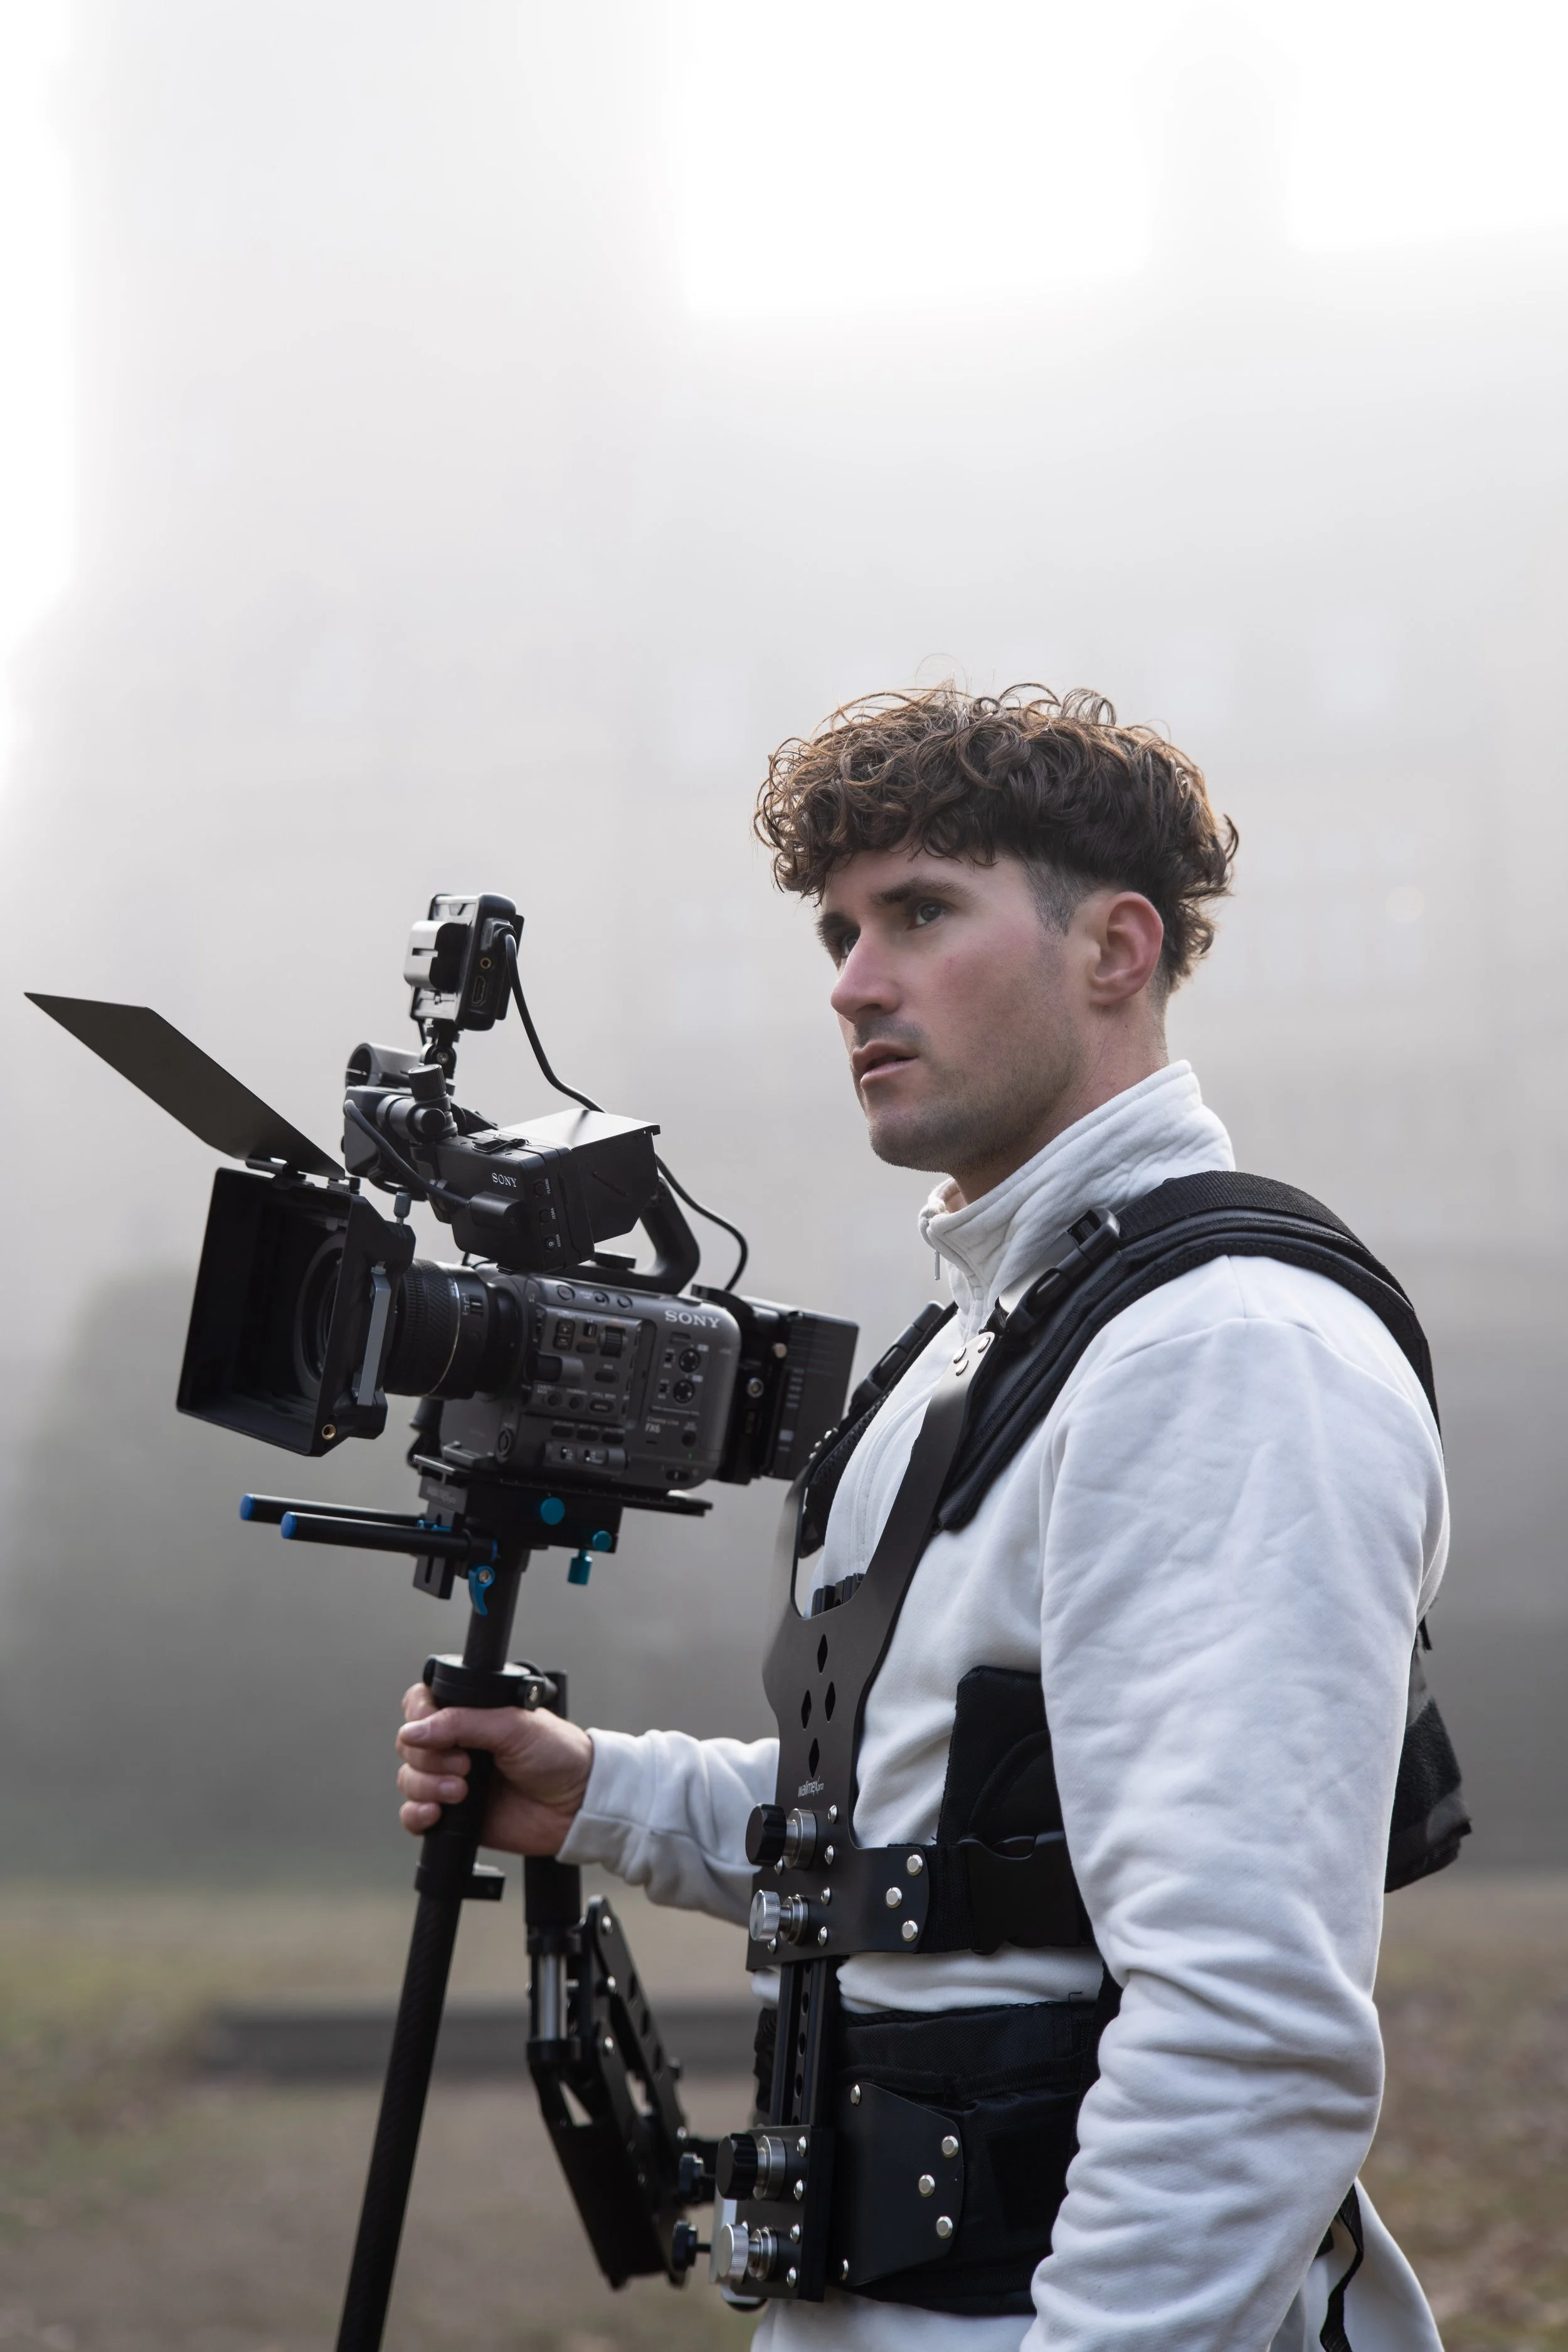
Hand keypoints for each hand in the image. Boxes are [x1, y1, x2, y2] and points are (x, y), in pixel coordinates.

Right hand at [396, 1682, 593, 1854]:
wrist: (577, 1805)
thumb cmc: (558, 1755)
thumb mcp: (513, 1725)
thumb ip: (462, 1722)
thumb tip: (413, 1730)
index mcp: (471, 1715)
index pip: (421, 1704)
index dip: (419, 1716)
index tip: (431, 1728)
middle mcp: (457, 1745)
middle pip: (409, 1745)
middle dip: (429, 1757)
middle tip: (465, 1765)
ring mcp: (452, 1780)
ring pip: (408, 1780)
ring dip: (426, 1785)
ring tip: (461, 1791)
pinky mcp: (453, 1816)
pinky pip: (413, 1816)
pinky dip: (416, 1814)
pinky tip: (437, 1813)